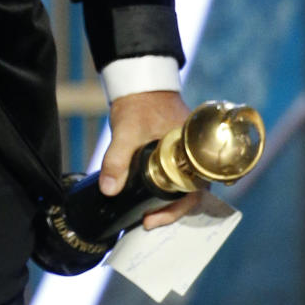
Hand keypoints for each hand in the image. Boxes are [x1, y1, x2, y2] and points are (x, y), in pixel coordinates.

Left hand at [100, 89, 199, 230]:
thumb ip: (116, 160)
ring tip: (146, 214)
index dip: (176, 211)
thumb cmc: (139, 104)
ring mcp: (186, 155)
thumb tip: (108, 190)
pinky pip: (176, 177)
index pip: (194, 192)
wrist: (140, 83)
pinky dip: (164, 190)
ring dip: (167, 202)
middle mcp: (195, 157)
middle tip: (147, 221)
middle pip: (191, 194)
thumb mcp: (126, 131)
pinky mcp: (176, 153)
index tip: (152, 221)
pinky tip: (148, 197)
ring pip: (184, 187)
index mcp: (193, 152)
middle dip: (170, 212)